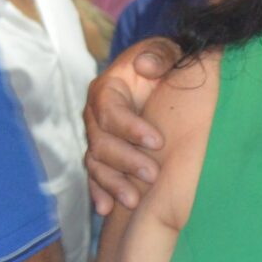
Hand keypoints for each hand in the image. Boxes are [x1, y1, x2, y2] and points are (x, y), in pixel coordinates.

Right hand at [83, 39, 177, 213]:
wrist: (163, 81)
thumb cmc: (165, 65)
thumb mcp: (166, 52)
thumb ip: (158, 55)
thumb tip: (145, 66)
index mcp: (108, 89)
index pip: (110, 111)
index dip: (130, 128)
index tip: (157, 142)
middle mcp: (96, 115)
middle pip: (100, 142)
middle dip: (126, 160)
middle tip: (152, 174)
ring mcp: (98, 138)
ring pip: (96, 163)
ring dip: (113, 183)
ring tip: (134, 200)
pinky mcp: (104, 157)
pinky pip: (95, 176)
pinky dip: (99, 193)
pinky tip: (106, 210)